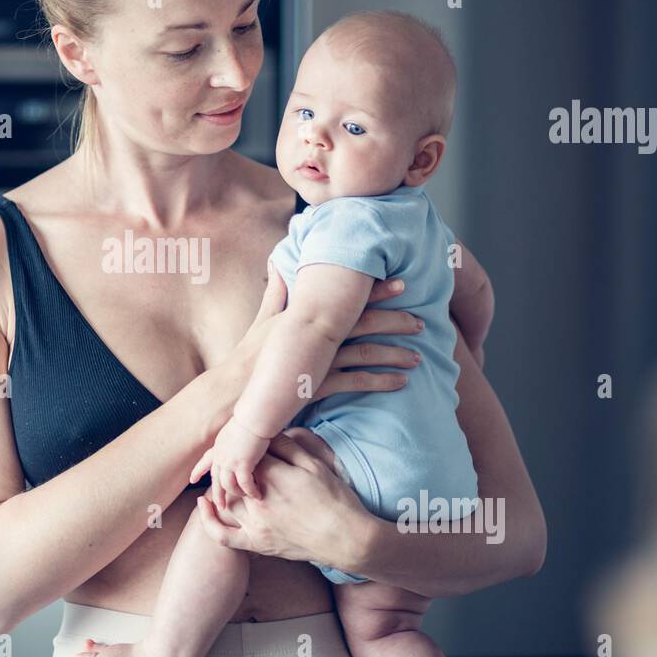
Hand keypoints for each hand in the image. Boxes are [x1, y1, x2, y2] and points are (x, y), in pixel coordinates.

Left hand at [190, 416, 270, 506]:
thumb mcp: (235, 430)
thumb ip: (234, 440)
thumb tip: (239, 443)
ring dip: (236, 494)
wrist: (253, 417)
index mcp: (218, 447)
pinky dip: (250, 492)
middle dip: (217, 495)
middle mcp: (221, 456)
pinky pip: (245, 484)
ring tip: (244, 500)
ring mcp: (230, 462)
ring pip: (228, 485)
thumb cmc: (250, 419)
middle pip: (215, 480)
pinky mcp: (242, 465)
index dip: (198, 471)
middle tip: (220, 506)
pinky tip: (257, 496)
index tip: (192, 479)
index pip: (205, 461)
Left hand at [195, 428, 382, 569]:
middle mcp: (258, 500)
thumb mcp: (315, 464)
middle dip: (231, 464)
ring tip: (225, 475)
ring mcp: (255, 524)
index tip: (255, 444)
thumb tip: (268, 433)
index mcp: (272, 476)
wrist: (347, 539)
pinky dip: (209, 520)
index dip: (250, 448)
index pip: (248, 455)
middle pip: (231, 475)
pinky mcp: (256, 543)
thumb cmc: (336, 499)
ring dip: (221, 486)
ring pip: (224, 499)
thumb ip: (287, 447)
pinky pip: (223, 536)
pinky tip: (204, 505)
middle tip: (237, 457)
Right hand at [210, 267, 424, 432]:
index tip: (402, 282)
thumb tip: (277, 263)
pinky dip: (381, 381)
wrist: (234, 393)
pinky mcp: (320, 386)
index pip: (348, 297)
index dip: (377, 289)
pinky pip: (357, 382)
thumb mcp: (263, 320)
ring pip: (367, 353)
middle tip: (422, 320)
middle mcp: (316, 335)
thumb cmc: (249, 356)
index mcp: (307, 316)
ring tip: (418, 357)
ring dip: (395, 354)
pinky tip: (401, 383)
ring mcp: (319, 361)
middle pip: (365, 322)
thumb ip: (276, 292)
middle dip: (396, 319)